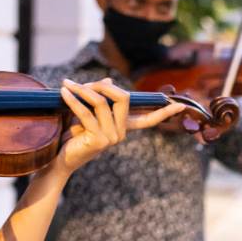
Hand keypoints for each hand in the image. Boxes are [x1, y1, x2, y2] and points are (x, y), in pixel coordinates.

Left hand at [54, 79, 186, 173]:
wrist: (61, 159)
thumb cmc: (73, 135)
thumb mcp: (88, 113)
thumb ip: (100, 98)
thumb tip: (108, 81)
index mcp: (123, 128)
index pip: (148, 120)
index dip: (163, 113)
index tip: (179, 106)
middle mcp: (121, 134)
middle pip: (123, 98)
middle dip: (102, 86)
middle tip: (80, 84)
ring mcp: (111, 138)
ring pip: (101, 103)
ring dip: (82, 91)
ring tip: (67, 85)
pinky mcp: (98, 140)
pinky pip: (86, 112)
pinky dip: (73, 100)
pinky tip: (64, 92)